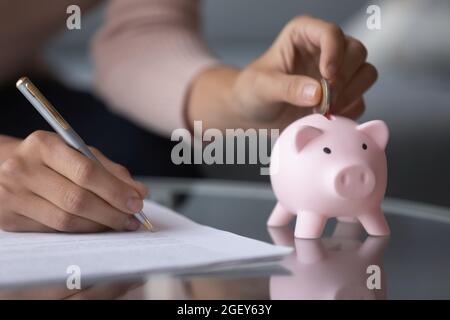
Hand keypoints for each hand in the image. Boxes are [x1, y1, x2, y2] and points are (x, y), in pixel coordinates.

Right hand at [0, 131, 148, 231]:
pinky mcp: (10, 219)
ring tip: (121, 224)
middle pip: (77, 200)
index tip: (137, 202)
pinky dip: (82, 231)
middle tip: (133, 218)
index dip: (115, 191)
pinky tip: (97, 227)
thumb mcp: (75, 153)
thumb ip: (108, 170)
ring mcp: (13, 195)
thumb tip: (138, 192)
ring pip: (66, 220)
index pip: (86, 172)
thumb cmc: (46, 159)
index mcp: (44, 145)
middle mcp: (24, 169)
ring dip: (100, 225)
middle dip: (112, 212)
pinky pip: (54, 230)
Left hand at [188, 16, 376, 130]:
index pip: (331, 32)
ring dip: (351, 94)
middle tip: (324, 100)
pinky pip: (361, 98)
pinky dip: (349, 110)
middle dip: (343, 78)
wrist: (254, 113)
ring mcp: (337, 71)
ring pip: (366, 72)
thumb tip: (318, 93)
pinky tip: (328, 118)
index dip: (334, 53)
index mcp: (304, 34)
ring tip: (325, 111)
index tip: (326, 77)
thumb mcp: (262, 87)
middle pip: (356, 51)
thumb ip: (287, 87)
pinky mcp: (342, 93)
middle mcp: (325, 48)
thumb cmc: (252, 92)